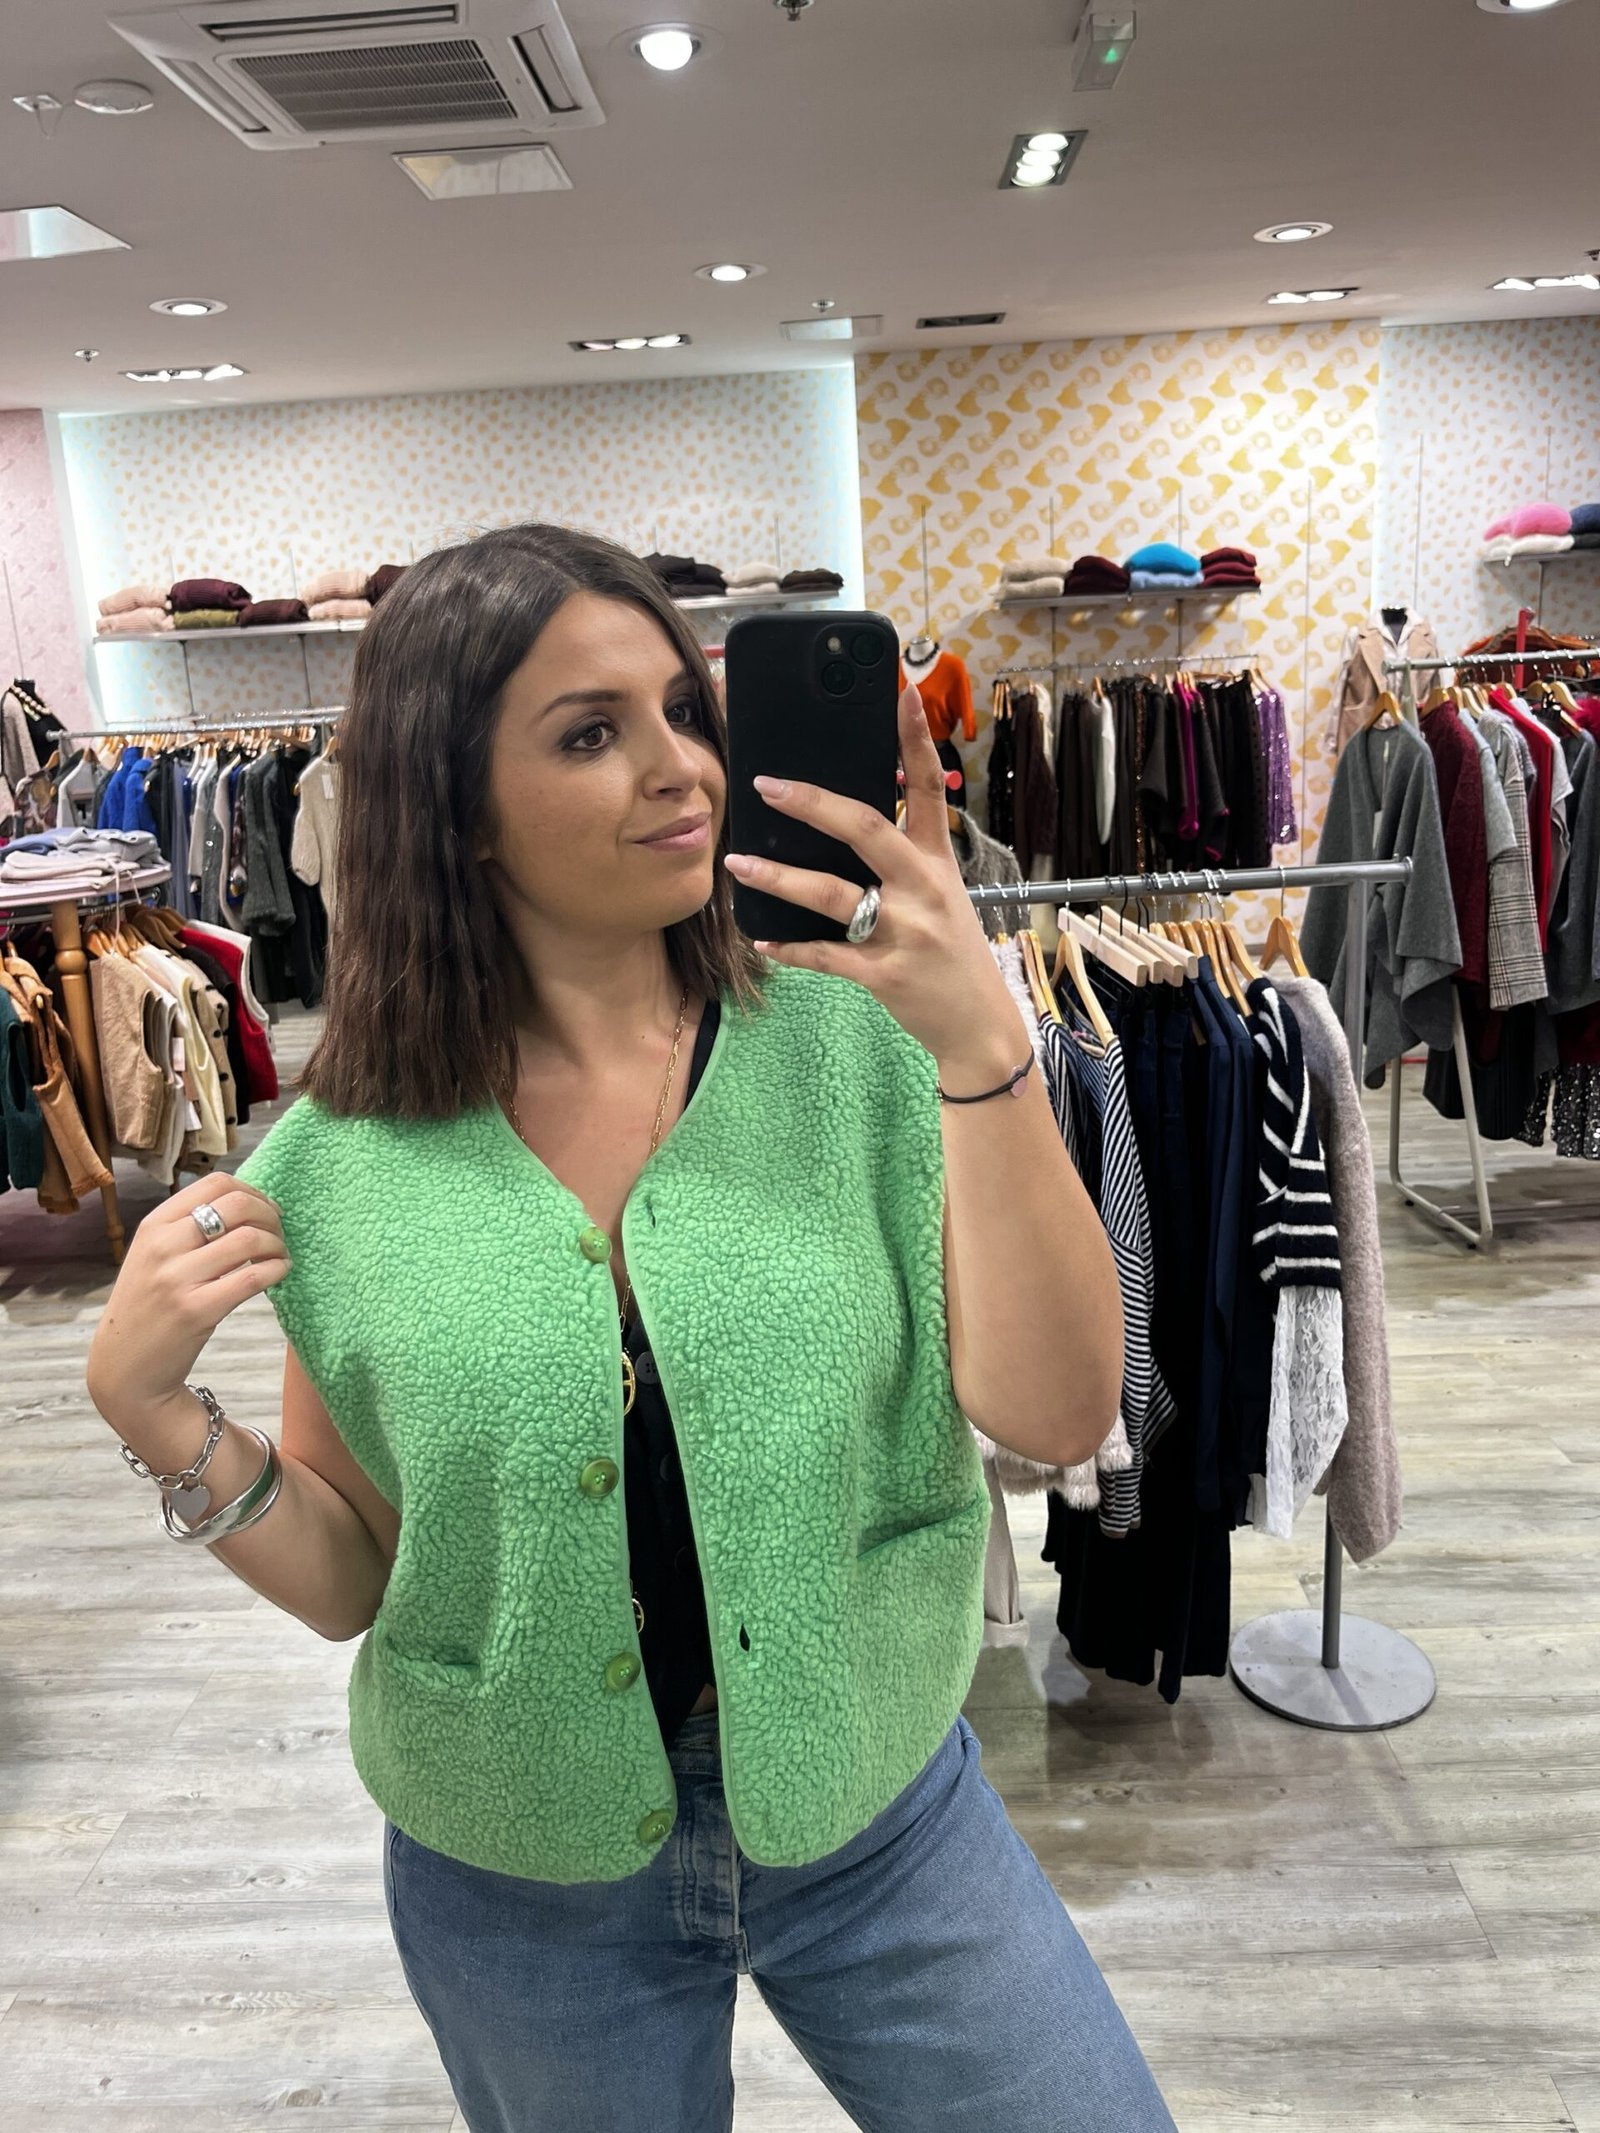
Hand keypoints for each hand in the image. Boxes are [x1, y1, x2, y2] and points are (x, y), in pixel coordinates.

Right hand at [86, 1174, 290, 1431]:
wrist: (125, 1367)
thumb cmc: (148, 1308)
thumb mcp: (153, 1257)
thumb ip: (188, 1229)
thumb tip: (247, 1203)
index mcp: (154, 1225)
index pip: (215, 1184)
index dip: (252, 1192)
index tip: (265, 1210)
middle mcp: (163, 1246)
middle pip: (237, 1205)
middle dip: (270, 1215)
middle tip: (279, 1233)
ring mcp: (178, 1279)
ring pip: (250, 1239)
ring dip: (277, 1245)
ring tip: (280, 1256)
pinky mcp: (197, 1311)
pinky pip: (252, 1278)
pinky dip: (277, 1270)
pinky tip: (279, 1274)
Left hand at [723, 681, 1029, 1077]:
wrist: (980, 1027)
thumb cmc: (951, 954)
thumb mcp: (942, 896)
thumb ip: (903, 860)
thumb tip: (839, 822)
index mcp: (939, 862)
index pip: (930, 788)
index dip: (915, 740)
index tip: (898, 694)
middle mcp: (924, 889)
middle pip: (866, 830)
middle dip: (812, 803)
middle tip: (765, 784)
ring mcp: (906, 933)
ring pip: (833, 896)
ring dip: (778, 879)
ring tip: (736, 865)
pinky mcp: (886, 976)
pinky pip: (826, 956)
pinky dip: (790, 948)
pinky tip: (761, 938)